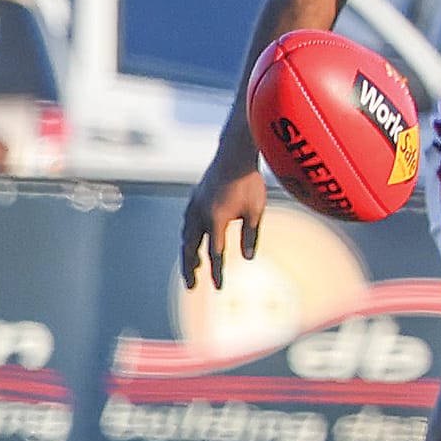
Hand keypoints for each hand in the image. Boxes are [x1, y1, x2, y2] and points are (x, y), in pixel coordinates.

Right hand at [180, 141, 266, 290]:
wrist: (235, 153)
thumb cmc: (248, 182)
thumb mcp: (255, 211)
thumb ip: (250, 235)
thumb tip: (248, 258)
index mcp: (216, 219)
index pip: (215, 253)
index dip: (217, 272)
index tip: (218, 287)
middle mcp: (200, 214)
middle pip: (191, 248)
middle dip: (190, 269)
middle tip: (191, 286)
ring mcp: (194, 205)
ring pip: (186, 235)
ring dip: (189, 253)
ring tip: (194, 266)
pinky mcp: (195, 198)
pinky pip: (187, 223)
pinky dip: (189, 236)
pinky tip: (193, 240)